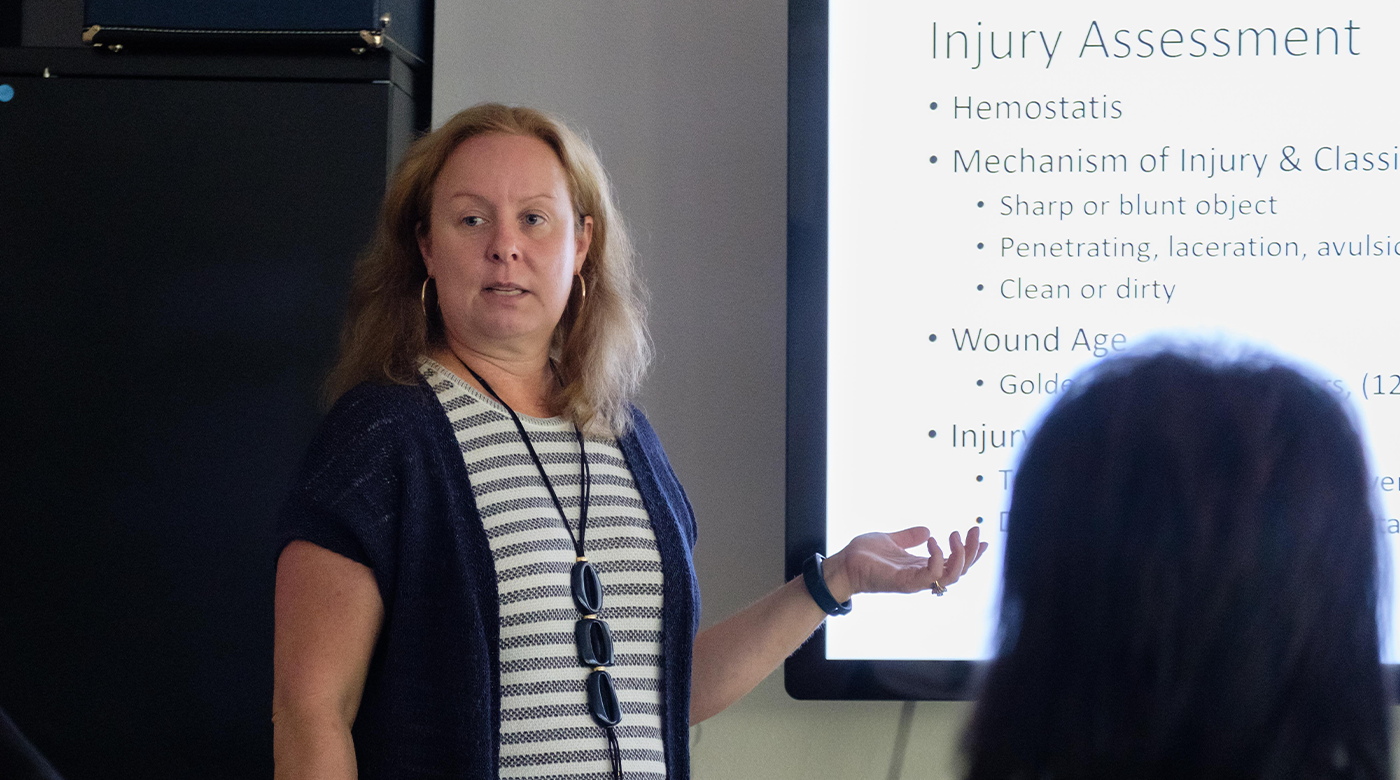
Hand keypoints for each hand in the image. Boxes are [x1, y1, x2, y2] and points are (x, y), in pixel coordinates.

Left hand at [822, 526, 987, 601]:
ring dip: (960, 555)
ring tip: (955, 534)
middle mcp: (922, 576)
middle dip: (972, 552)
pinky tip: (933, 540)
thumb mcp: (891, 539)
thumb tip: (927, 529)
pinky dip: (936, 558)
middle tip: (973, 531)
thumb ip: (909, 537)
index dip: (971, 553)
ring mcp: (914, 581)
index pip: (954, 564)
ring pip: (951, 576)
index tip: (982, 537)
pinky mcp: (904, 583)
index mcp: (921, 566)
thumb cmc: (864, 555)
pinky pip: (930, 575)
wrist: (842, 564)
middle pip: (960, 572)